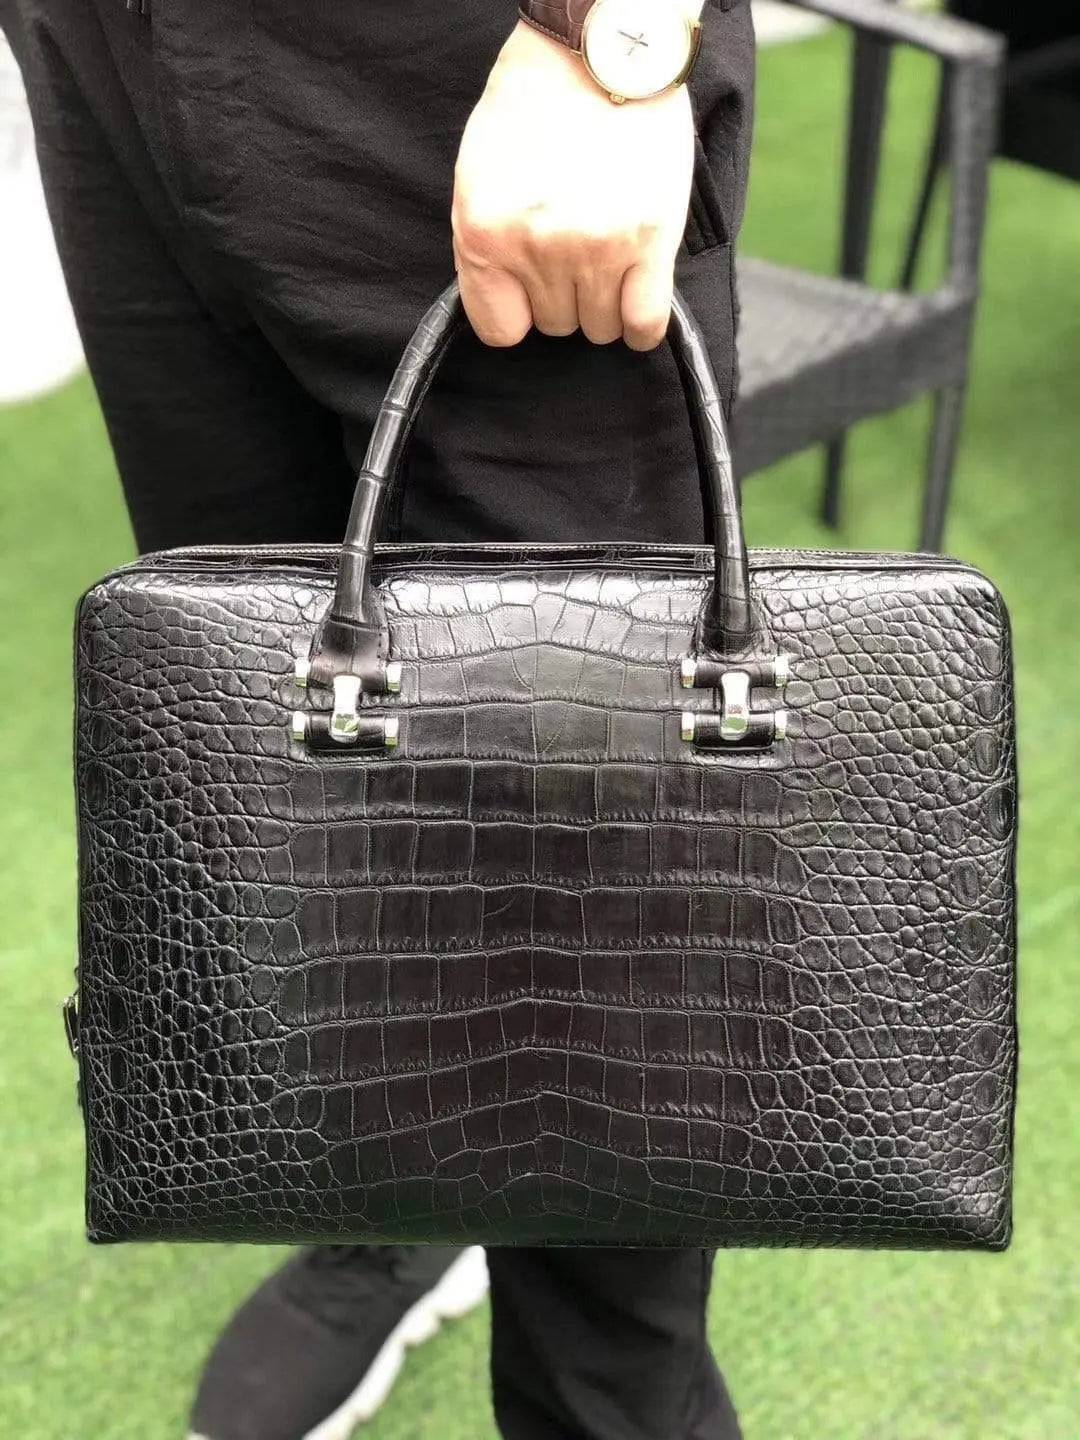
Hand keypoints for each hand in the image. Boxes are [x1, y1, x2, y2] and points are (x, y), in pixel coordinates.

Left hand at [452, 21, 693, 350]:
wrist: (599, 47)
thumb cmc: (536, 101)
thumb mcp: (480, 173)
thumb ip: (488, 244)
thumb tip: (507, 302)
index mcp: (484, 233)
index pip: (499, 329)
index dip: (519, 312)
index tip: (531, 292)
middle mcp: (537, 248)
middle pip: (555, 325)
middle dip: (565, 295)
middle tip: (575, 245)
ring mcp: (595, 248)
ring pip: (599, 327)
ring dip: (605, 301)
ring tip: (608, 251)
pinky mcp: (648, 241)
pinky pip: (644, 324)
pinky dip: (642, 325)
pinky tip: (638, 298)